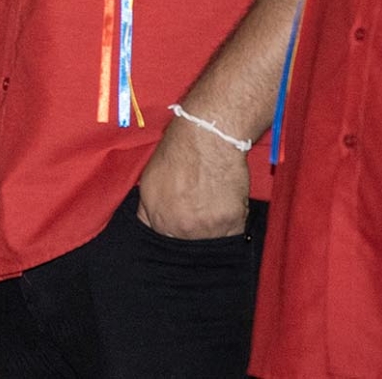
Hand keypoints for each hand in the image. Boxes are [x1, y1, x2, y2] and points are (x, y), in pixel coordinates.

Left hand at [136, 115, 250, 238]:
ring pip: (211, 242)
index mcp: (159, 219)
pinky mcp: (232, 222)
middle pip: (187, 244)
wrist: (207, 138)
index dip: (173, 232)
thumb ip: (148, 209)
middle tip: (198, 213)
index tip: (180, 225)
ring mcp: (207, 228)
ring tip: (212, 206)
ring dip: (212, 230)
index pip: (164, 241)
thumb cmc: (178, 152)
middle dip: (192, 232)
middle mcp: (181, 228)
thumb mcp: (149, 181)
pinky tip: (226, 206)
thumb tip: (150, 224)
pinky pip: (233, 235)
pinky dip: (231, 225)